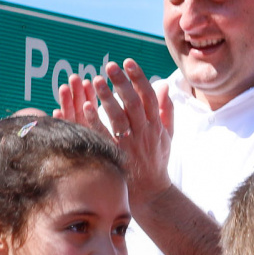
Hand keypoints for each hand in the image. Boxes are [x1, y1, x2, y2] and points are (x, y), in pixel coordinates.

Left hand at [58, 59, 173, 207]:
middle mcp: (144, 132)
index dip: (139, 77)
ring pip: (118, 117)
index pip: (149, 96)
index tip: (128, 62)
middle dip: (121, 82)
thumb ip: (166, 109)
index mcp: (156, 124)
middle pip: (133, 103)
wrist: (151, 192)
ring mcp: (130, 144)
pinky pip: (104, 135)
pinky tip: (85, 106)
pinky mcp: (117, 155)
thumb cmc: (157, 159)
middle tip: (109, 66)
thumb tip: (164, 85)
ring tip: (95, 81)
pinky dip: (95, 120)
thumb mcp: (167, 134)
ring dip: (107, 98)